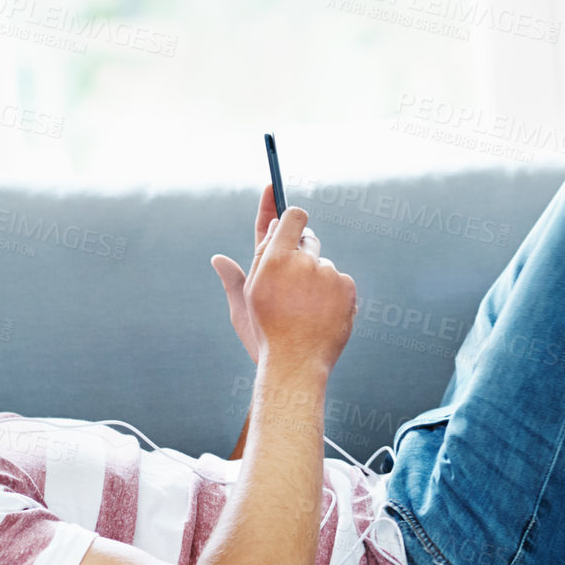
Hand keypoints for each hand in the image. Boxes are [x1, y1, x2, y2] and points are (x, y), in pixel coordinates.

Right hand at [211, 184, 340, 364]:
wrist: (296, 364)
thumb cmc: (264, 336)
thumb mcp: (242, 306)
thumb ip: (234, 278)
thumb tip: (218, 258)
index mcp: (273, 260)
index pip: (290, 217)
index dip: (287, 211)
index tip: (283, 200)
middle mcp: (301, 261)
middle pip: (308, 238)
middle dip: (301, 251)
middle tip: (292, 281)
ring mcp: (327, 273)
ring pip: (323, 263)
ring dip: (316, 277)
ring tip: (306, 308)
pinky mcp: (346, 286)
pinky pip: (340, 280)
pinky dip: (333, 292)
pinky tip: (322, 312)